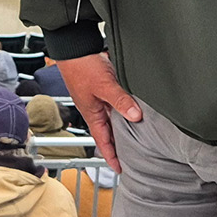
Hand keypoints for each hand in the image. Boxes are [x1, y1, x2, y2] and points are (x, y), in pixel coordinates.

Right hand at [58, 53, 141, 171]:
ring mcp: (100, 99)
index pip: (103, 141)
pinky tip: (137, 110)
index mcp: (92, 114)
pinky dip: (126, 109)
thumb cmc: (82, 67)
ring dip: (125, 126)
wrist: (75, 47)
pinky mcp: (105, 88)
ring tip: (140, 136)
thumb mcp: (104, 86)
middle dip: (120, 144)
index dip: (112, 156)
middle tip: (136, 155)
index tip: (120, 169)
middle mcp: (96, 109)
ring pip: (115, 118)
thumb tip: (136, 116)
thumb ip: (120, 100)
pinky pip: (117, 104)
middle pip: (110, 132)